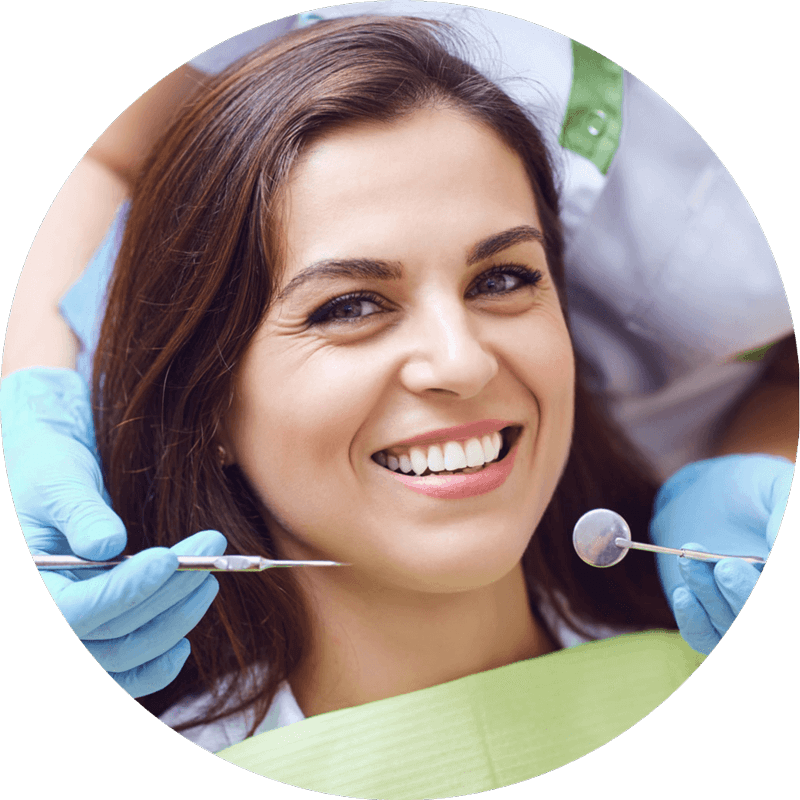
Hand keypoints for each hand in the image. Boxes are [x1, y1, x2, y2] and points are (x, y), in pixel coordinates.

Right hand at [2, 367, 225, 695]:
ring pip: (123, 655)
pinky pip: (124, 676)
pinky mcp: (92, 641)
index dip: (122, 591)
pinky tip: (184, 641)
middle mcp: (48, 615)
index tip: (168, 558)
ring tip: (210, 576)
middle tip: (211, 551)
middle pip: (108, 635)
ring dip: (175, 620)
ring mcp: (71, 635)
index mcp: (28, 583)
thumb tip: (107, 545)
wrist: (50, 483)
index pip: (72, 612)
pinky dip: (157, 666)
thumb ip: (79, 512)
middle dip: (167, 594)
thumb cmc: (48, 471)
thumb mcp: (57, 480)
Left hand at [649, 454, 791, 653]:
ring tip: (692, 559)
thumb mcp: (779, 487)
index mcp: (798, 582)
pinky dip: (694, 624)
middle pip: (765, 622)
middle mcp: (781, 603)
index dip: (760, 588)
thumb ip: (784, 510)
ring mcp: (744, 613)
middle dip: (746, 597)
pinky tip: (684, 594)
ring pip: (734, 629)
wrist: (709, 493)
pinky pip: (706, 641)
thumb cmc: (753, 488)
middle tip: (726, 567)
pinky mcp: (714, 623)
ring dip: (712, 599)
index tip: (752, 563)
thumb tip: (775, 544)